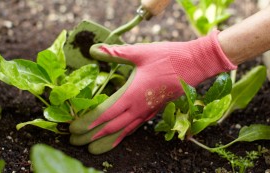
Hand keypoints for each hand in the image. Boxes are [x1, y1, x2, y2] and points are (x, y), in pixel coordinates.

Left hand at [69, 31, 236, 153]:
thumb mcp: (140, 52)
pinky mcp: (154, 111)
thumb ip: (115, 53)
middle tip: (74, 143)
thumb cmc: (169, 57)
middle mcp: (139, 107)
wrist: (196, 64)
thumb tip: (94, 50)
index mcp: (133, 93)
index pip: (105, 113)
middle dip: (91, 136)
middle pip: (111, 126)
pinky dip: (123, 135)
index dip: (88, 122)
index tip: (73, 129)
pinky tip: (118, 138)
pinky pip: (135, 127)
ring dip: (106, 140)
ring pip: (124, 131)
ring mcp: (148, 111)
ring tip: (92, 149)